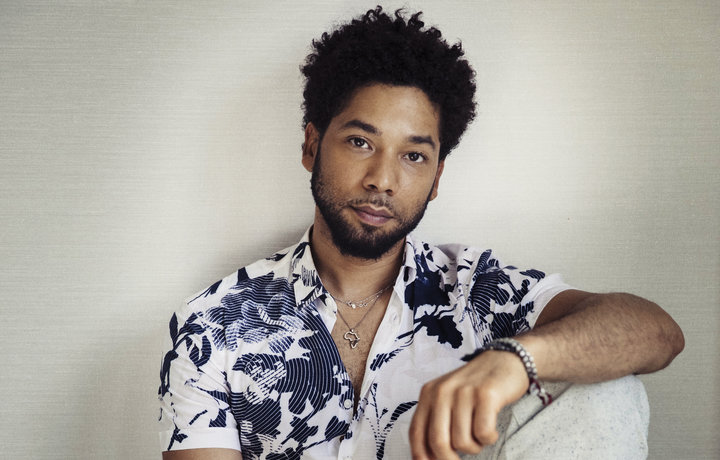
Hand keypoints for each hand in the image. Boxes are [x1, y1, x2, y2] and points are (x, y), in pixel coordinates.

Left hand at [409, 350, 529, 459]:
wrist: (505, 360)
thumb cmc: (475, 387)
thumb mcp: (448, 398)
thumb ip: (435, 422)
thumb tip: (427, 458)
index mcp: (428, 393)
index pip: (416, 433)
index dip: (421, 456)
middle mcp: (442, 391)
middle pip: (438, 442)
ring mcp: (464, 392)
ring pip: (463, 442)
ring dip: (475, 446)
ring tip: (480, 432)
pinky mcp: (486, 395)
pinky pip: (483, 433)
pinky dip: (489, 438)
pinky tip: (492, 427)